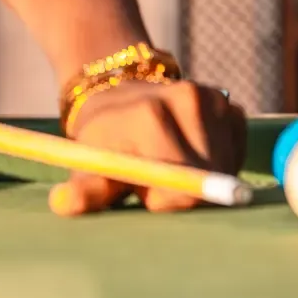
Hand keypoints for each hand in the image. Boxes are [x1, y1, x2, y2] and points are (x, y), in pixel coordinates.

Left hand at [49, 79, 246, 214]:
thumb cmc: (102, 137)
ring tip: (170, 166)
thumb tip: (62, 205)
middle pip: (210, 177)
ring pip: (226, 168)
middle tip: (157, 184)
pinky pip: (235, 151)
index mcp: (152, 116)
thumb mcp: (89, 162)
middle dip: (187, 192)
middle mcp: (188, 99)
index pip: (185, 180)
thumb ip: (86, 188)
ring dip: (204, 178)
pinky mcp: (228, 105)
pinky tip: (191, 153)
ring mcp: (212, 98)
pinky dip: (220, 162)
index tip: (153, 201)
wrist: (116, 92)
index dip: (174, 200)